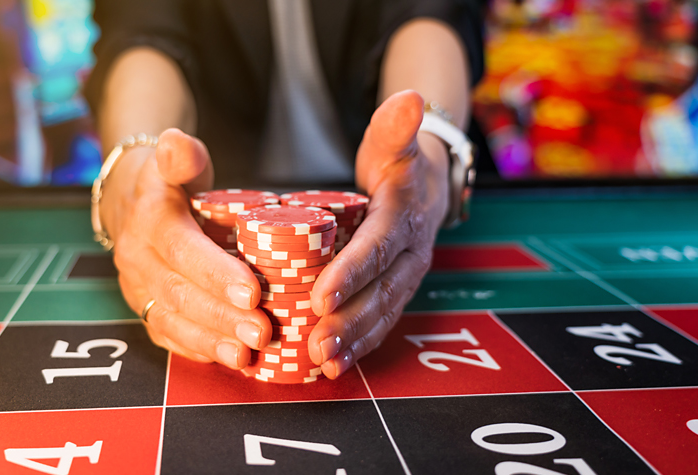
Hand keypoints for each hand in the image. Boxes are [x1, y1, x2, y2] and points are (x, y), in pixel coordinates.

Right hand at [101, 129, 271, 368]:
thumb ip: (182, 155)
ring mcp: (138, 287)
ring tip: (248, 355)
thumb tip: (177, 142)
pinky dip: (197, 350)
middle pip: (180, 293)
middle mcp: (138, 258)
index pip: (182, 250)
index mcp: (151, 220)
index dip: (216, 273)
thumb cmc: (172, 185)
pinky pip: (167, 334)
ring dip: (212, 341)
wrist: (131, 204)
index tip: (253, 292)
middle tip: (262, 332)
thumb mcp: (178, 162)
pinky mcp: (144, 307)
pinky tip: (228, 359)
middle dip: (222, 317)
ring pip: (172, 320)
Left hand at [308, 90, 450, 377]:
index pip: (377, 248)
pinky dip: (360, 345)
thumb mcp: (393, 144)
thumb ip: (394, 128)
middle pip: (380, 292)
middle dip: (348, 320)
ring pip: (382, 314)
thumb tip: (409, 99)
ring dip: (353, 341)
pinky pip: (381, 322)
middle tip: (315, 343)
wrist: (427, 190)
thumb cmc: (397, 167)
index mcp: (404, 218)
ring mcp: (405, 278)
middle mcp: (410, 254)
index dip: (352, 272)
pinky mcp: (395, 292)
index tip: (320, 295)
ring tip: (322, 363)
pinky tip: (333, 366)